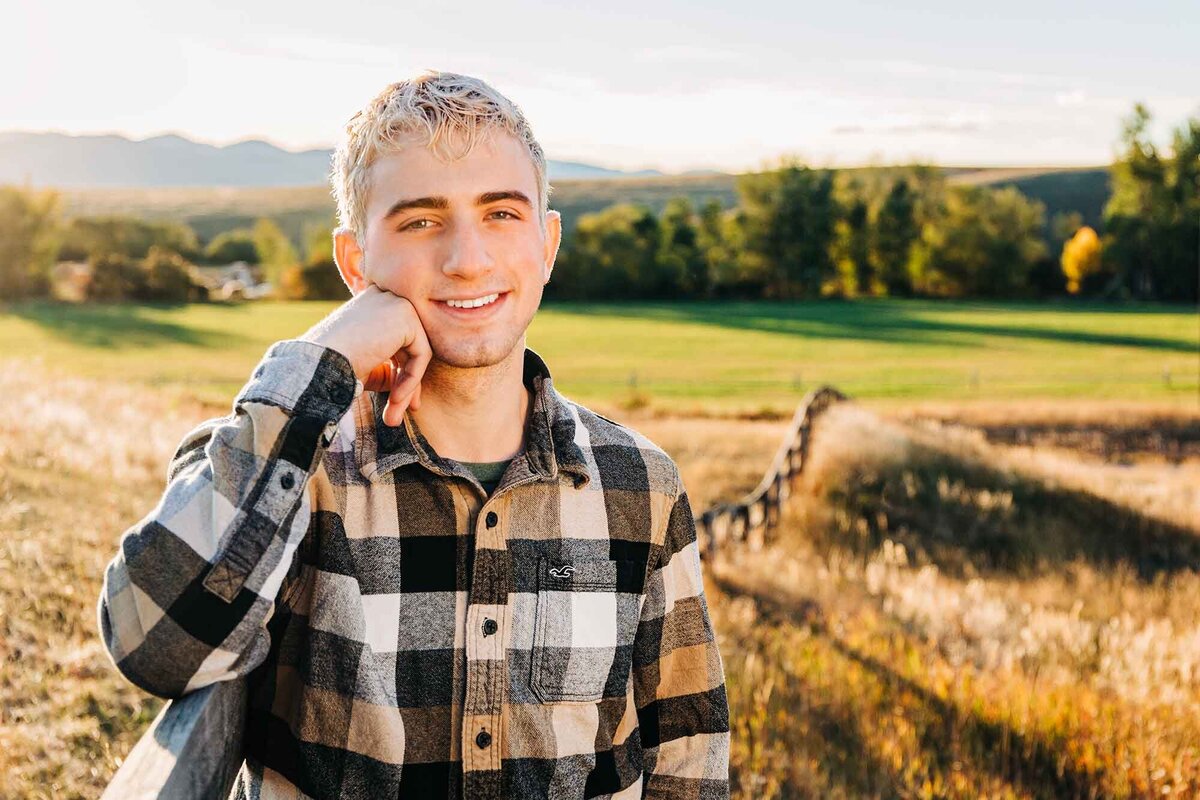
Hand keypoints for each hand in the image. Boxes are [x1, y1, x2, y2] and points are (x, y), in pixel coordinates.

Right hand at [298, 284, 430, 425]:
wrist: (316, 363)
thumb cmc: (332, 367)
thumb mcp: (366, 368)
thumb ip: (390, 370)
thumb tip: (414, 391)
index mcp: (372, 304)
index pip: (398, 340)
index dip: (399, 374)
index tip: (396, 403)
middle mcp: (385, 296)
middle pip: (409, 346)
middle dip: (406, 384)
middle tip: (395, 415)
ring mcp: (396, 302)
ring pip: (417, 352)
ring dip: (407, 388)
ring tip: (392, 417)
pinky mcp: (405, 315)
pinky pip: (422, 354)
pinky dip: (412, 380)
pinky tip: (396, 398)